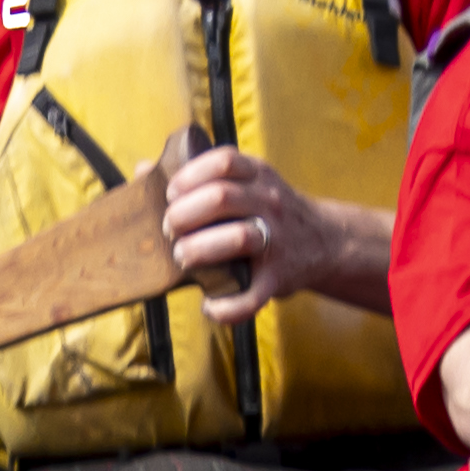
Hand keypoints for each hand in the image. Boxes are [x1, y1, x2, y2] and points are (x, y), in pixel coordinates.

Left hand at [155, 141, 380, 315]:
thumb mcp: (247, 182)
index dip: (189, 177)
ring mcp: (277, 241)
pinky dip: (226, 307)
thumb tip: (143, 170)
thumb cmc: (270, 212)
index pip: (223, 163)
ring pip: (237, 239)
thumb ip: (201, 176)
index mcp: (259, 177)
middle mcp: (270, 204)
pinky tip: (209, 305)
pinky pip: (252, 297)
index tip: (172, 195)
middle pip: (221, 198)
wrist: (326, 242)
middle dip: (183, 215)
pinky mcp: (278, 279)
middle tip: (170, 230)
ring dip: (197, 250)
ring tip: (183, 258)